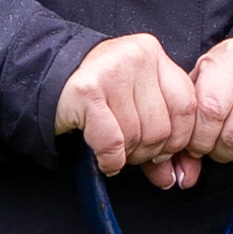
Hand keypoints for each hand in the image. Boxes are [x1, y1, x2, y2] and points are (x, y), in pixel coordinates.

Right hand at [57, 30, 210, 183]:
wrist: (45, 82)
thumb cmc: (97, 96)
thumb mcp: (137, 108)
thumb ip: (164, 139)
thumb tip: (177, 179)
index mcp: (155, 54)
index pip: (187, 106)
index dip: (180, 140)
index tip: (166, 154)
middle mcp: (137, 55)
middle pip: (163, 127)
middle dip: (148, 152)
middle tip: (131, 152)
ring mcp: (111, 69)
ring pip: (137, 136)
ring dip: (126, 156)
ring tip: (114, 149)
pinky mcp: (86, 90)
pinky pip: (112, 142)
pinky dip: (110, 160)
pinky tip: (104, 159)